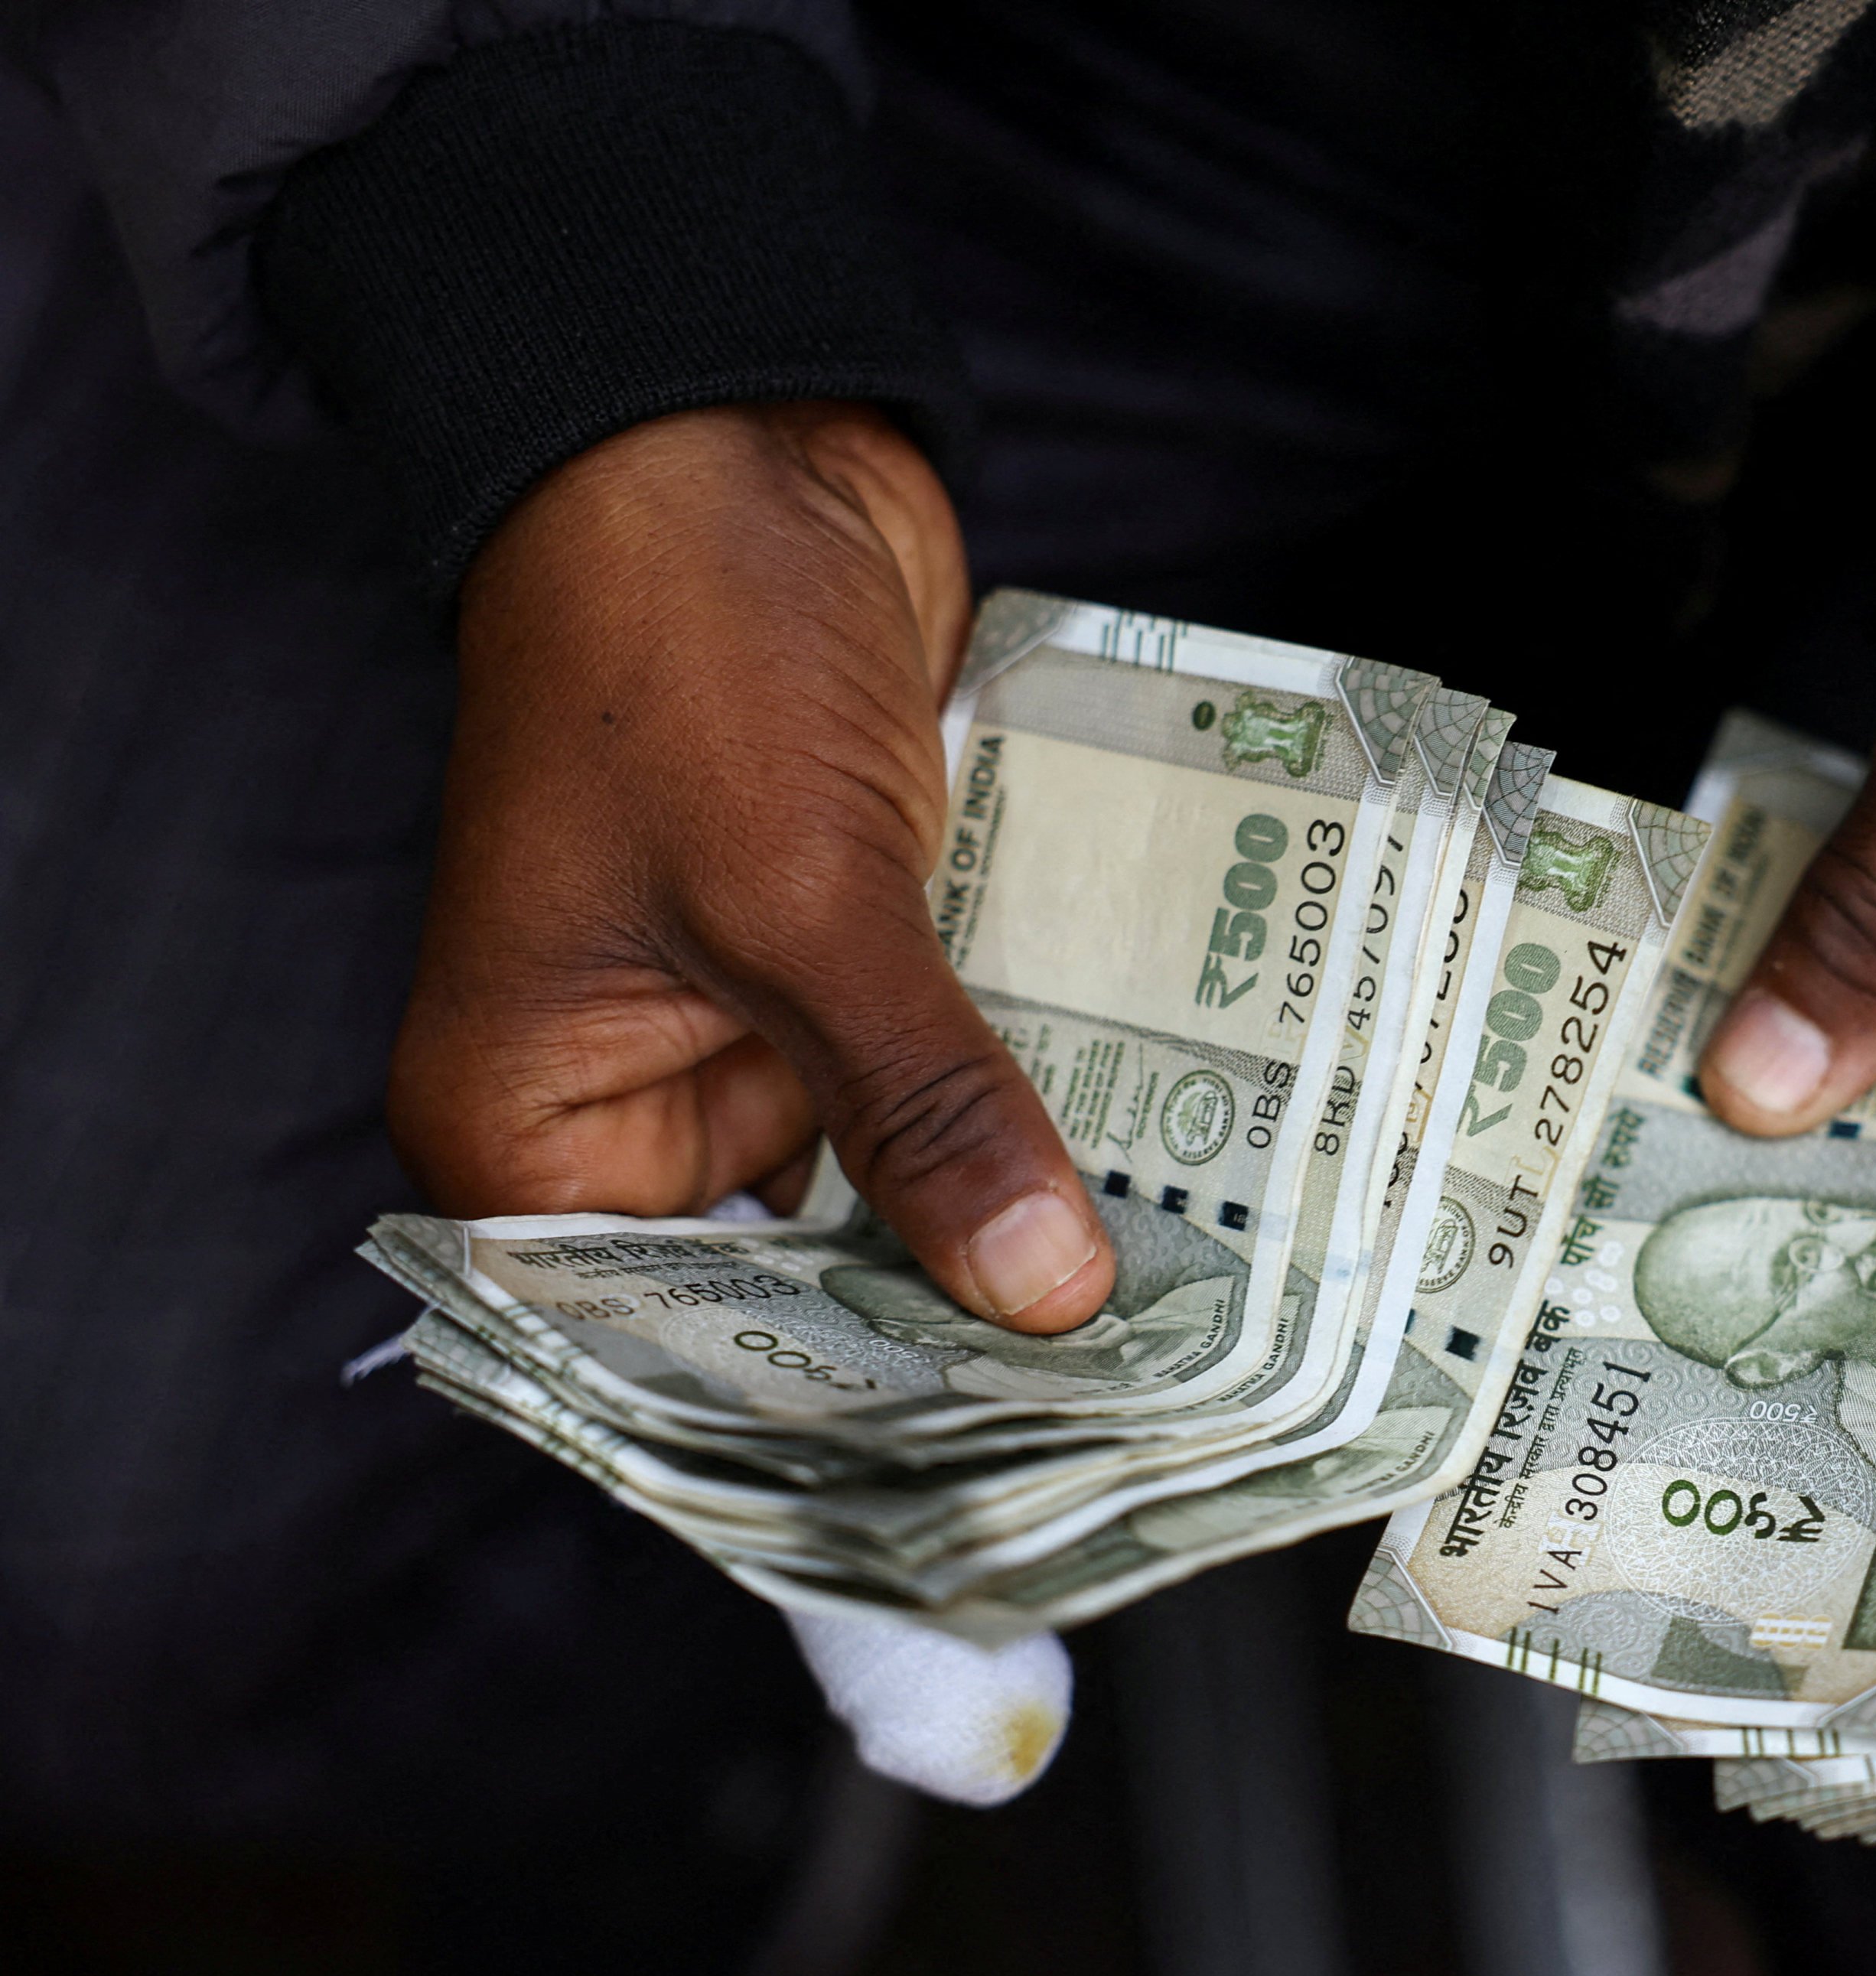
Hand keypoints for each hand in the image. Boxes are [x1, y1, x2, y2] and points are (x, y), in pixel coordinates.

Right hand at [389, 401, 1116, 1331]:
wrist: (728, 434)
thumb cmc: (682, 645)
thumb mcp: (800, 896)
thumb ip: (916, 1099)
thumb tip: (1038, 1293)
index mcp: (529, 1121)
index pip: (672, 1346)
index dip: (832, 1417)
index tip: (1002, 1484)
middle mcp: (631, 1101)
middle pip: (800, 1281)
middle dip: (957, 1325)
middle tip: (1141, 1414)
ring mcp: (751, 1028)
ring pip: (895, 1174)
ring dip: (1021, 1213)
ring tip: (1189, 1327)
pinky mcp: (851, 958)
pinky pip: (949, 1069)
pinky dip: (1039, 1104)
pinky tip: (1172, 1178)